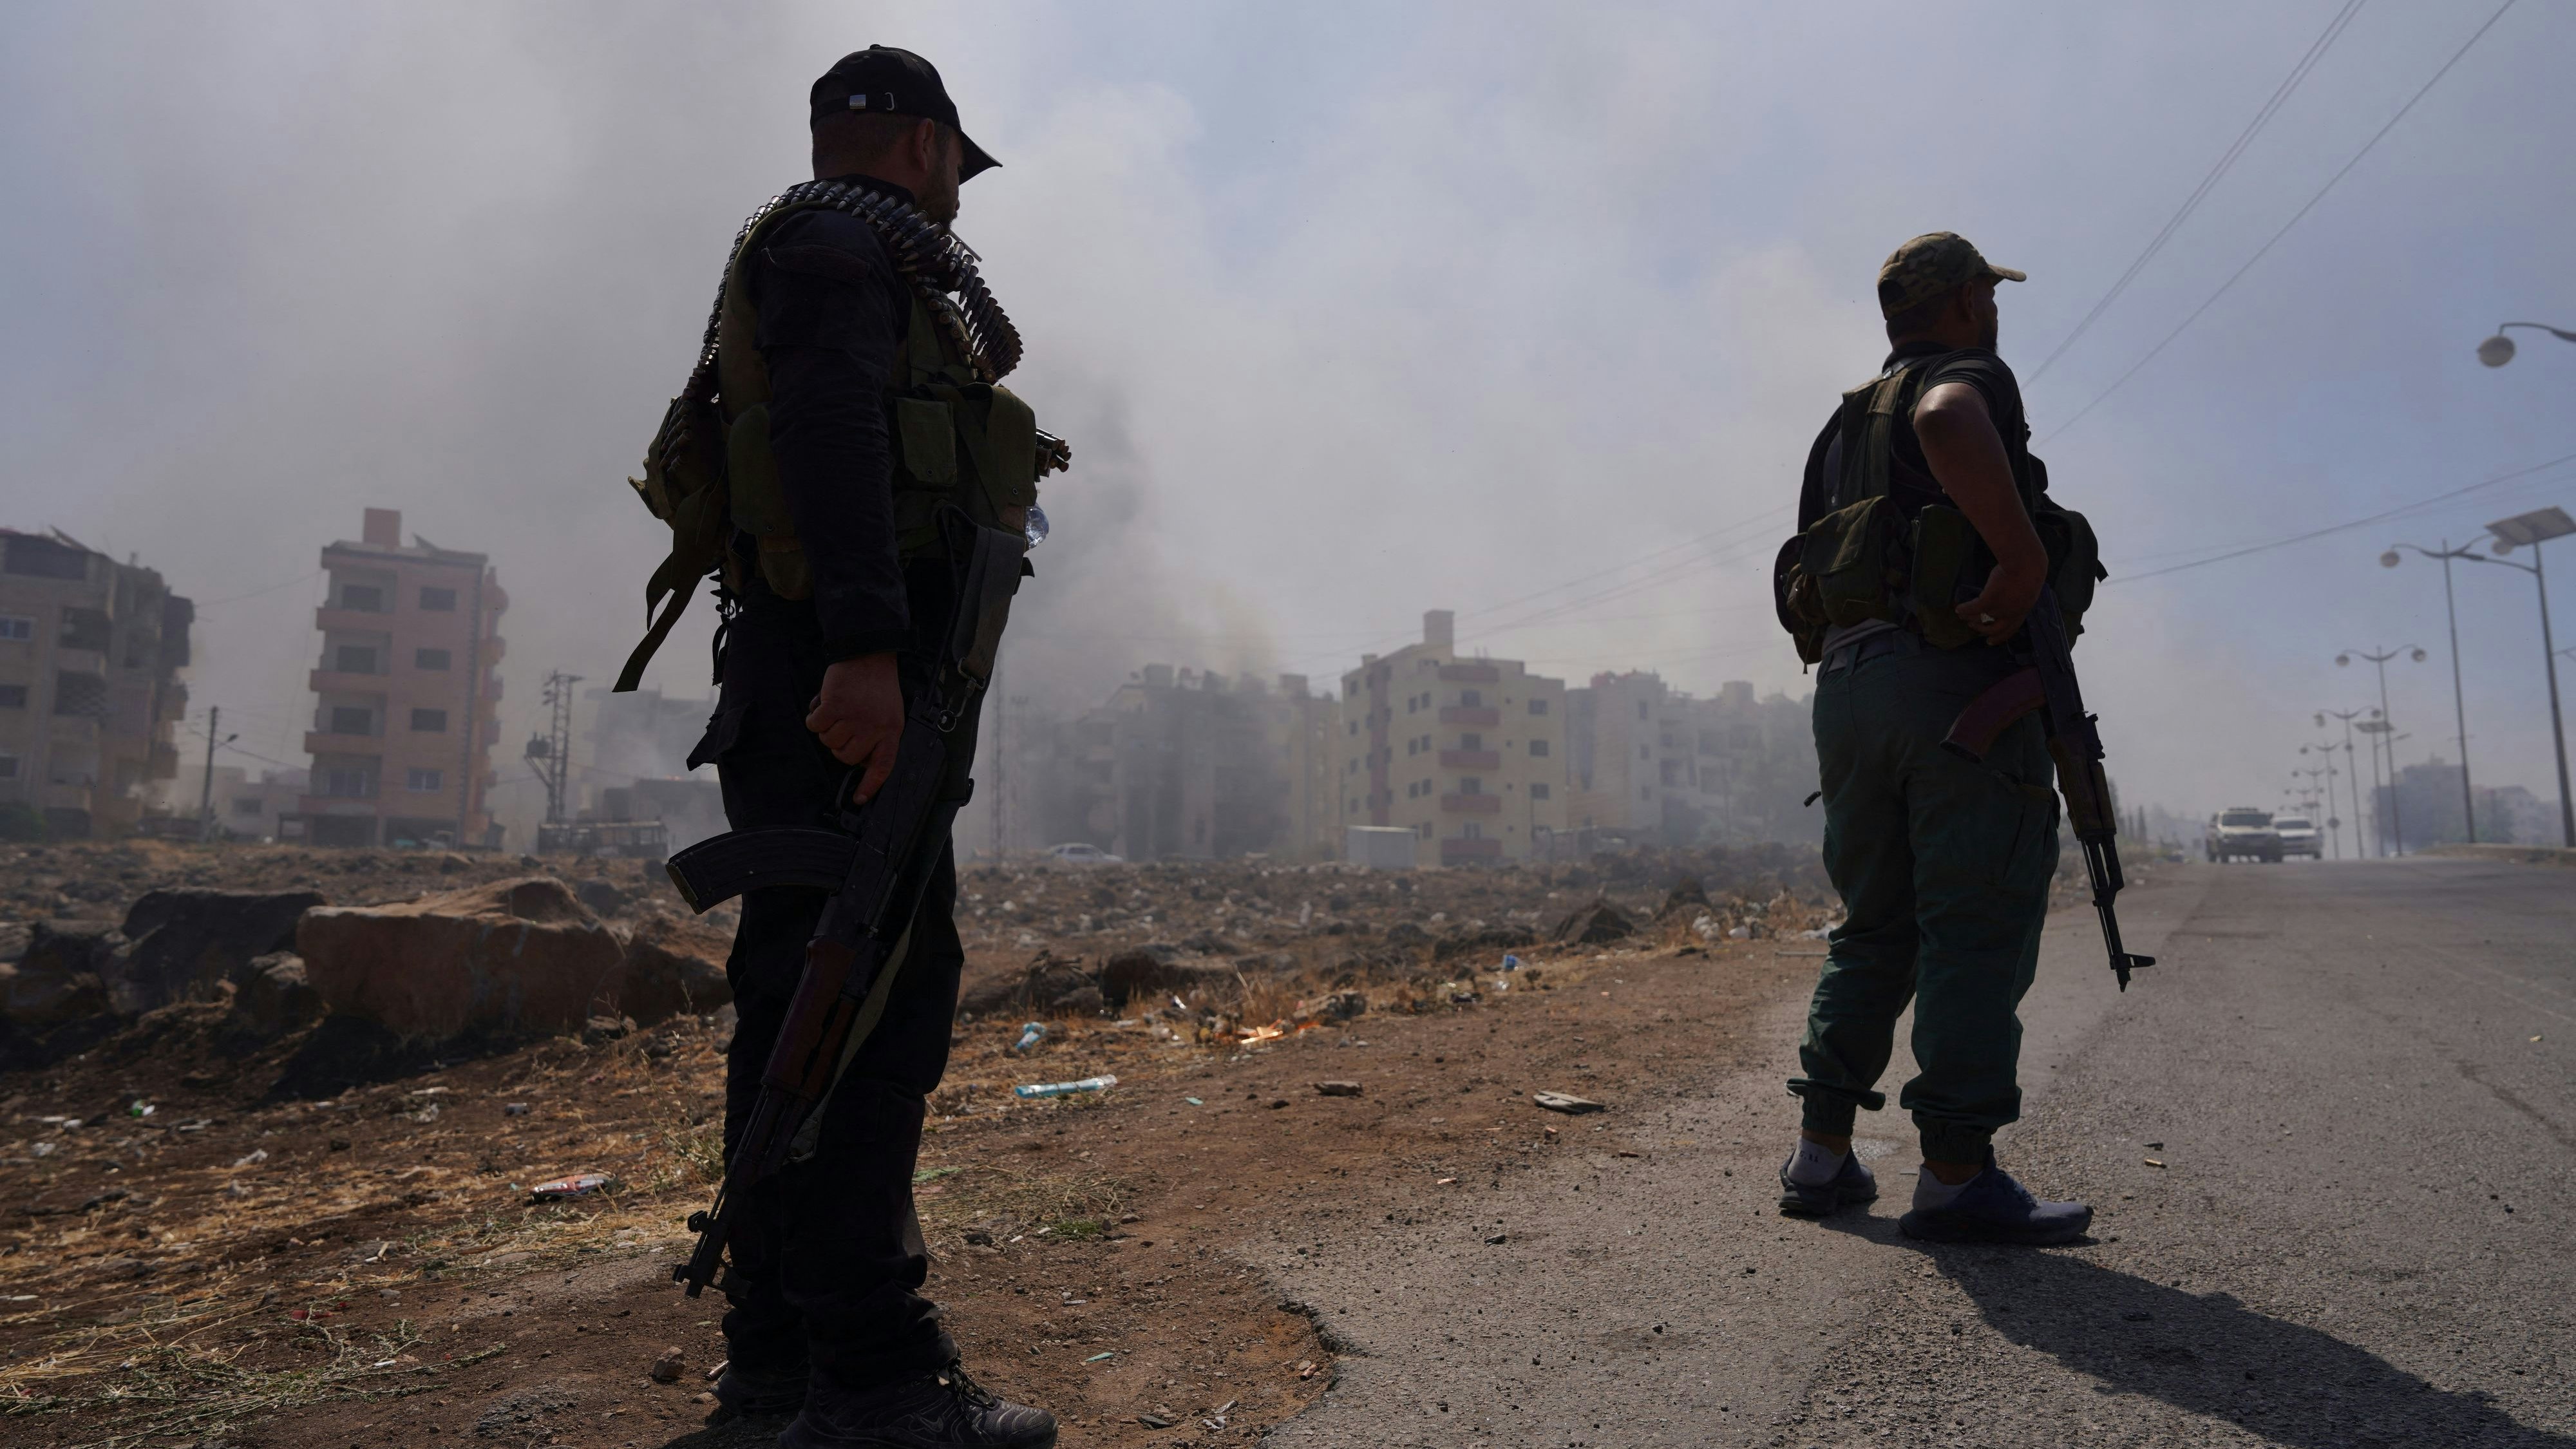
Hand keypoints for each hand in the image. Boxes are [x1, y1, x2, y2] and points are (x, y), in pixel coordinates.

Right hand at [805, 653, 903, 803]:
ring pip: (829, 742)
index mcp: (891, 730)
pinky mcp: (834, 706)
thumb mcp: (889, 713)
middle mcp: (873, 727)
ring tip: (837, 710)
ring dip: (827, 729)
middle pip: (846, 757)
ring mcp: (853, 718)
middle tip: (843, 726)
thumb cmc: (877, 686)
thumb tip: (860, 760)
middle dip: (840, 745)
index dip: (870, 784)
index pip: (882, 765)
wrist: (868, 655)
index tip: (859, 798)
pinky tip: (824, 705)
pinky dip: (814, 717)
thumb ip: (878, 737)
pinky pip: (815, 725)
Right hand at [1956, 561, 2044, 643]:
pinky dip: (1964, 609)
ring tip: (1962, 616)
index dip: (1999, 637)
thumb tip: (2010, 594)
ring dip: (1970, 618)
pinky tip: (1958, 608)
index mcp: (2022, 612)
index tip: (1990, 641)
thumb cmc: (2029, 571)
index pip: (2010, 630)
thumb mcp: (2027, 588)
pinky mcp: (1988, 601)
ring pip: (1981, 618)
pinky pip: (1973, 609)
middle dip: (1981, 629)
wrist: (2026, 566)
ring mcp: (1999, 608)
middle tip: (1973, 626)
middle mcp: (2009, 614)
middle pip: (1993, 628)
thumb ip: (2019, 596)